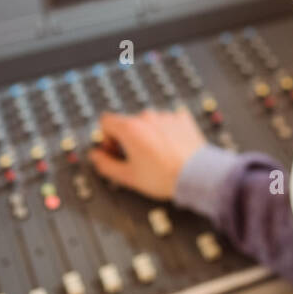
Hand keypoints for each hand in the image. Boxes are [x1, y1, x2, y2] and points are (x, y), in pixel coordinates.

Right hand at [88, 105, 207, 201]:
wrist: (197, 175)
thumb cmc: (164, 177)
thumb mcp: (128, 177)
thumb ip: (105, 164)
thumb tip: (95, 157)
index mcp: (130, 128)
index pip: (105, 120)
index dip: (106, 137)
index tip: (115, 150)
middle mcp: (147, 117)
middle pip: (128, 122)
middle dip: (128, 138)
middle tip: (136, 158)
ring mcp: (166, 116)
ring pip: (149, 122)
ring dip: (148, 134)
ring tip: (156, 156)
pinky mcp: (182, 119)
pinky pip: (168, 122)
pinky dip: (166, 132)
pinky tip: (170, 148)